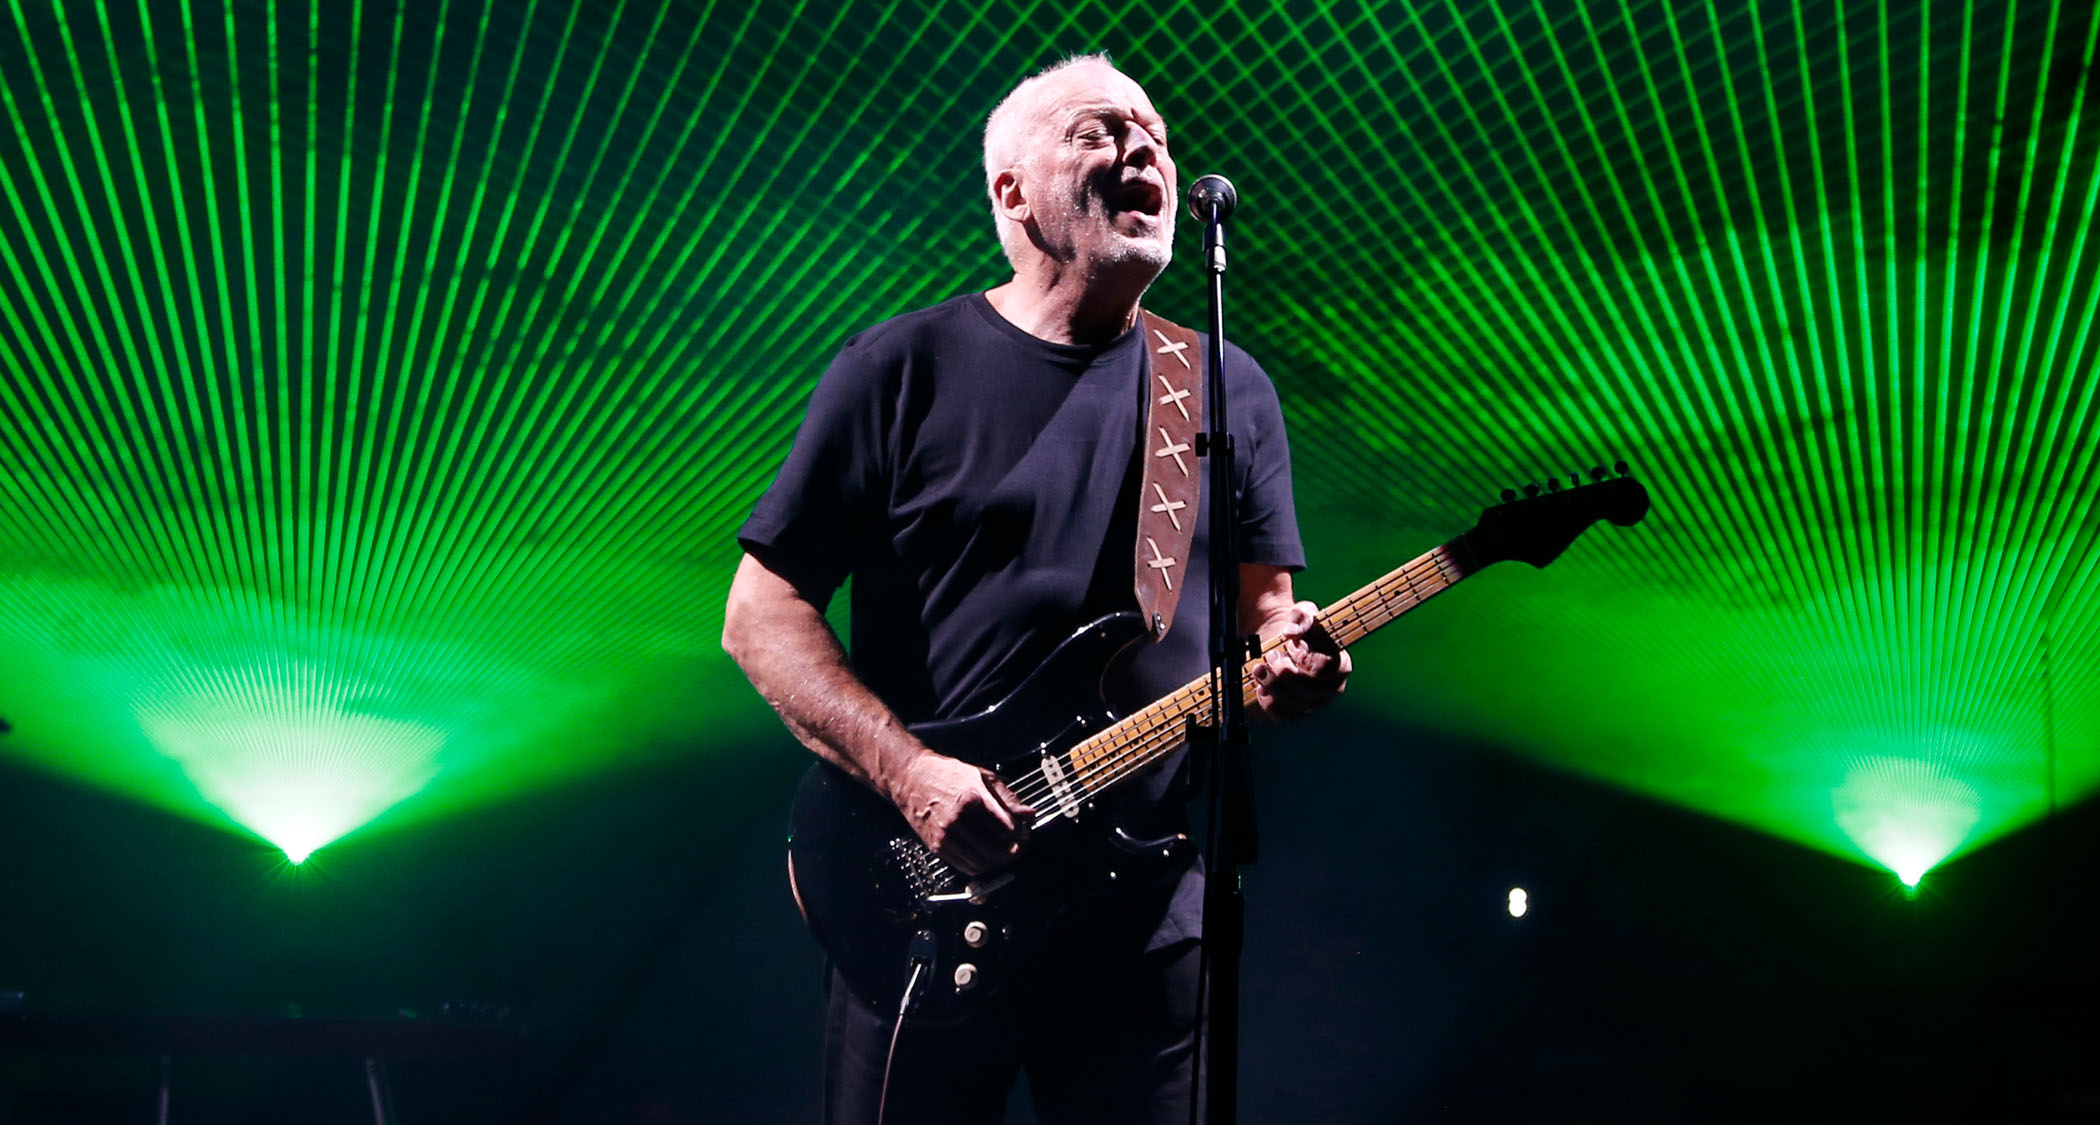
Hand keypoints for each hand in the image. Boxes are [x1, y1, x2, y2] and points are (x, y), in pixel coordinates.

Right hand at [890, 753, 1036, 875]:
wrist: (911, 779)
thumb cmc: (946, 775)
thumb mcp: (982, 777)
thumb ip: (1007, 797)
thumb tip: (1029, 814)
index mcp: (973, 798)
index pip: (1008, 828)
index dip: (1022, 833)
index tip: (1024, 831)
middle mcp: (959, 819)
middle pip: (998, 849)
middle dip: (1015, 850)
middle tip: (1019, 845)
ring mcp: (946, 835)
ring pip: (984, 863)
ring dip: (999, 862)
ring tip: (1004, 851)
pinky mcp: (937, 846)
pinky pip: (966, 867)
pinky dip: (982, 866)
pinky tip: (986, 855)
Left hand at [1250, 600, 1350, 721]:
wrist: (1279, 640)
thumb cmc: (1297, 628)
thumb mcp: (1302, 614)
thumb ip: (1302, 616)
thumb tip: (1291, 631)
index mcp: (1340, 664)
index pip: (1325, 670)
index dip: (1304, 660)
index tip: (1291, 646)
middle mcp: (1332, 688)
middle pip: (1309, 691)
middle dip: (1284, 673)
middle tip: (1270, 655)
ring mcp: (1315, 704)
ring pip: (1296, 706)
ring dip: (1273, 686)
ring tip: (1259, 668)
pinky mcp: (1297, 714)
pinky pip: (1284, 717)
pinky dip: (1269, 703)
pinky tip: (1261, 687)